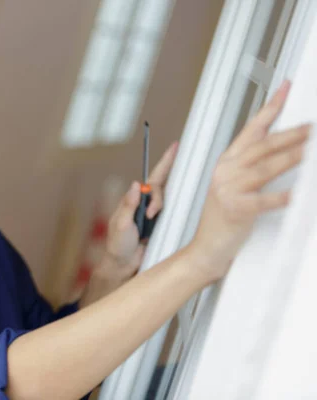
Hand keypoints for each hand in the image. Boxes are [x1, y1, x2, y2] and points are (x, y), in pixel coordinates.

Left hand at [101, 140, 178, 278]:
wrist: (124, 266)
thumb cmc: (118, 245)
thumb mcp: (120, 224)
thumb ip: (128, 205)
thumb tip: (135, 185)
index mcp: (134, 200)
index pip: (152, 179)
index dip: (165, 163)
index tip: (175, 147)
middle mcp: (146, 205)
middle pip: (162, 188)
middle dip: (159, 197)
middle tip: (150, 214)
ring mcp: (156, 215)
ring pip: (168, 202)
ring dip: (159, 210)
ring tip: (147, 223)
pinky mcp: (163, 226)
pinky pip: (172, 216)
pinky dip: (169, 217)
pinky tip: (157, 224)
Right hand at [191, 80, 310, 281]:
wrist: (206, 248)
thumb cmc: (224, 219)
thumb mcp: (235, 186)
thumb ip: (255, 166)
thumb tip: (286, 149)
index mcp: (227, 163)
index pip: (251, 129)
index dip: (270, 107)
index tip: (286, 89)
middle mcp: (225, 172)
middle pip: (261, 145)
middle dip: (291, 133)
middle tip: (312, 127)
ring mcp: (228, 189)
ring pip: (265, 167)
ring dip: (293, 156)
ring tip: (311, 149)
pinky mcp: (235, 209)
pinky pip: (264, 200)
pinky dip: (283, 196)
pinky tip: (299, 193)